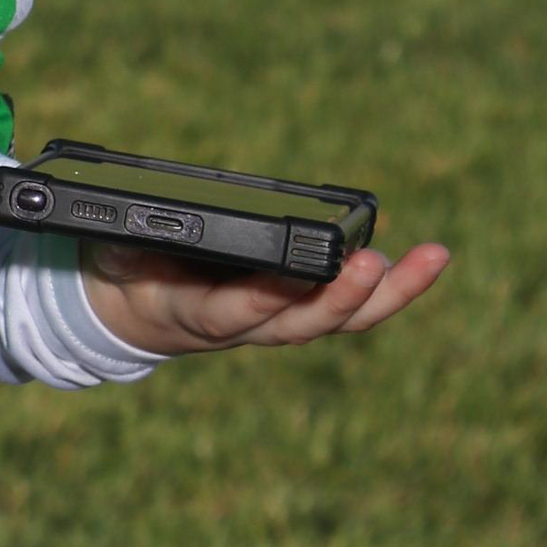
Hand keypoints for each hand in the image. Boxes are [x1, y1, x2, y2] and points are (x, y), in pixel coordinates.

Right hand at [80, 233, 451, 357]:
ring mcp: (281, 322)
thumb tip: (135, 219)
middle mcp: (250, 327)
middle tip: (372, 264)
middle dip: (342, 297)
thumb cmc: (127, 270)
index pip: (239, 311)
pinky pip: (351, 308)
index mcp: (198, 313)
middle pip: (307, 322)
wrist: (138, 311)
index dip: (269, 295)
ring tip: (431, 257)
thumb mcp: (115, 254)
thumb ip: (127, 242)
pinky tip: (423, 261)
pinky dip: (390, 290)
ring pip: (342, 318)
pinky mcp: (302, 310)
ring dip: (388, 294)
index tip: (297, 273)